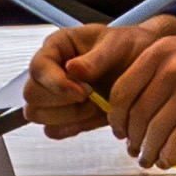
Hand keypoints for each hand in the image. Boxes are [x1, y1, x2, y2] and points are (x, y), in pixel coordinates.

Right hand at [18, 20, 137, 139]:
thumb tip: (73, 68)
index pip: (38, 68)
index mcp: (57, 47)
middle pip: (31, 95)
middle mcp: (50, 70)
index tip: (84, 91)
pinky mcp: (62, 115)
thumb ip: (96, 58)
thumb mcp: (118, 45)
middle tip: (92, 96)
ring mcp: (53, 94)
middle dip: (62, 102)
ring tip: (95, 105)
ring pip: (37, 115)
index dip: (57, 83)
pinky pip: (52, 130)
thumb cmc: (129, 48)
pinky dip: (71, 128)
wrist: (144, 67)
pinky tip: (92, 116)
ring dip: (68, 116)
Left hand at [100, 20, 175, 172]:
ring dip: (149, 152)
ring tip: (149, 160)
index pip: (122, 91)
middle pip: (138, 115)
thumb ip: (159, 74)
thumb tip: (135, 114)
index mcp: (160, 52)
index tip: (120, 132)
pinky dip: (169, 155)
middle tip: (135, 151)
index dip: (116, 117)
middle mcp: (172, 68)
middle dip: (133, 139)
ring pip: (156, 131)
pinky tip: (168, 160)